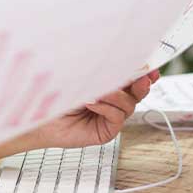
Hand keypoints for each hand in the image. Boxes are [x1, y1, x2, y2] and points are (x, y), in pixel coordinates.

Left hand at [31, 70, 158, 147]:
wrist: (40, 117)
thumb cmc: (57, 95)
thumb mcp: (82, 78)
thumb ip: (102, 72)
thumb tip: (119, 61)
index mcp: (109, 86)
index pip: (132, 79)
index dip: (145, 73)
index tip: (151, 69)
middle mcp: (113, 102)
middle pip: (137, 92)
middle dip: (141, 83)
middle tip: (141, 78)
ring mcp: (111, 118)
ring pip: (129, 103)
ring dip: (115, 94)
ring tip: (96, 92)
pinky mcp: (107, 132)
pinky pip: (117, 116)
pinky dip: (106, 107)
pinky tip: (91, 103)